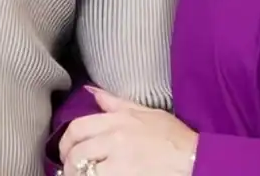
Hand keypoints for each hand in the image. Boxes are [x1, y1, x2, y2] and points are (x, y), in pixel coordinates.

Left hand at [57, 87, 197, 174]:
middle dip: (69, 164)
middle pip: (76, 152)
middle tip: (70, 171)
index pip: (77, 128)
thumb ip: (116, 103)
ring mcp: (118, 161)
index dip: (65, 142)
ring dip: (78, 175)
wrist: (194, 159)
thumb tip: (92, 91)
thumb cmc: (174, 137)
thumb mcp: (147, 112)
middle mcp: (114, 138)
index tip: (66, 152)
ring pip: (83, 170)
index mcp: (118, 120)